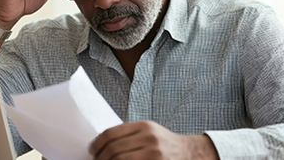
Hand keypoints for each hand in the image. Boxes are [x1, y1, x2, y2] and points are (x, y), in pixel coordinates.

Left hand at [89, 121, 218, 159]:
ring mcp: (154, 155)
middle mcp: (149, 139)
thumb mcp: (148, 132)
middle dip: (100, 158)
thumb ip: (128, 134)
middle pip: (113, 149)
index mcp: (144, 126)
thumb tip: (100, 143)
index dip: (97, 143)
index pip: (111, 134)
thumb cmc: (164, 144)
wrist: (191, 154)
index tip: (92, 150)